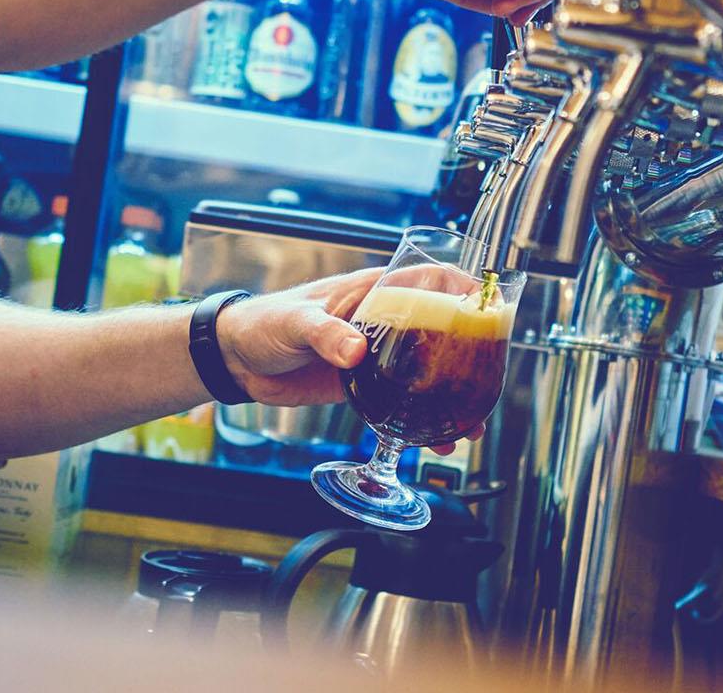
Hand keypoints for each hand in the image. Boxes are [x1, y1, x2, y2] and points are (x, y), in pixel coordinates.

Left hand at [214, 266, 482, 454]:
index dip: (462, 290)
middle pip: (439, 333)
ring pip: (426, 374)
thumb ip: (325, 334)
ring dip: (448, 399)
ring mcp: (375, 355)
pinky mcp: (363, 386)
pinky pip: (400, 403)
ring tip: (468, 429)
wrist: (236, 361)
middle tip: (484, 388)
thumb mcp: (294, 323)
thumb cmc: (262, 323)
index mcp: (370, 292)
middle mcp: (381, 322)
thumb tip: (355, 351)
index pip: (429, 280)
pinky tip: (432, 442)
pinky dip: (418, 422)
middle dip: (468, 359)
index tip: (487, 311)